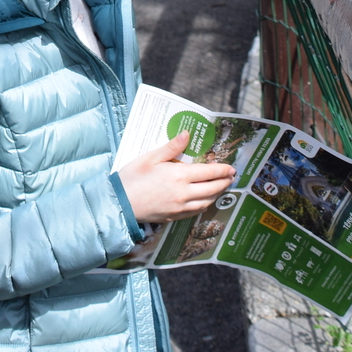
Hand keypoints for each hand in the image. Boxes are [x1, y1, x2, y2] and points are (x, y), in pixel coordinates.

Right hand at [118, 133, 236, 223]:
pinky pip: (196, 212)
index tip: (231, 168)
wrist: (120, 203)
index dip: (222, 170)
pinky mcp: (174, 217)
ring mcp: (180, 208)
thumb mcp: (150, 157)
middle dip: (224, 182)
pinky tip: (205, 200)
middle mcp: (184, 193)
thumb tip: (187, 134)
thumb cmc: (132, 177)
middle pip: (212, 189)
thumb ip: (172, 147)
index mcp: (179, 176)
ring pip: (207, 202)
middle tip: (231, 177)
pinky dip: (205, 205)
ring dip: (217, 194)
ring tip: (221, 187)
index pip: (209, 172)